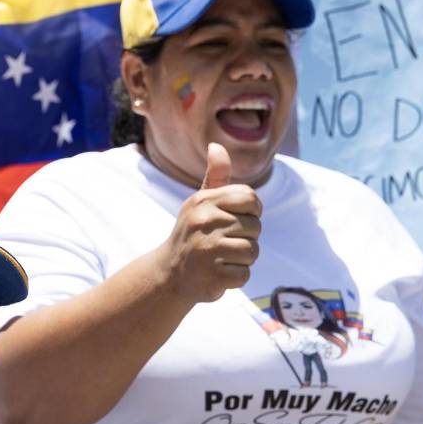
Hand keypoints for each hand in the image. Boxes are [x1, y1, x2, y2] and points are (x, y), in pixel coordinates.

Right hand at [156, 143, 262, 303]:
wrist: (167, 274)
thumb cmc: (191, 234)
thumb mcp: (200, 203)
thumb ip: (215, 177)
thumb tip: (216, 145)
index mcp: (203, 202)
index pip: (250, 197)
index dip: (251, 211)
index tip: (237, 220)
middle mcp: (203, 222)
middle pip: (255, 227)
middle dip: (245, 238)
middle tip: (220, 244)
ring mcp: (206, 249)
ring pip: (252, 251)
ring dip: (241, 259)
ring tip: (220, 258)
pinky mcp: (211, 275)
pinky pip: (244, 274)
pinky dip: (235, 278)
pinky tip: (217, 274)